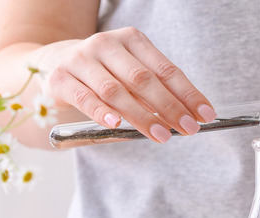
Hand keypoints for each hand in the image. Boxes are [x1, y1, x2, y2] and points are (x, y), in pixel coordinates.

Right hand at [40, 27, 215, 142]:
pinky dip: (102, 112)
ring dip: (142, 116)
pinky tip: (117, 124)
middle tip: (189, 129)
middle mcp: (106, 45)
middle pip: (144, 79)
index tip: (206, 115)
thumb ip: (155, 93)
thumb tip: (188, 118)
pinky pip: (85, 98)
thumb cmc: (103, 74)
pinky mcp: (60, 78)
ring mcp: (81, 60)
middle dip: (171, 107)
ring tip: (162, 135)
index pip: (166, 70)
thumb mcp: (130, 76)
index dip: (189, 94)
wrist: (52, 64)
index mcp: (132, 40)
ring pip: (116, 90)